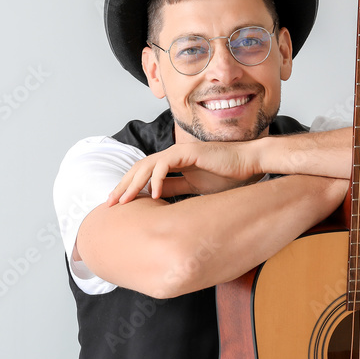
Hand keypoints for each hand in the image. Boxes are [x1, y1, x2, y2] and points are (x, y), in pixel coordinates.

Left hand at [107, 142, 260, 204]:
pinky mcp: (188, 152)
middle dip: (123, 186)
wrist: (249, 165)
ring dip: (133, 183)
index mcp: (172, 166)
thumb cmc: (228, 178)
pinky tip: (154, 194)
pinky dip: (157, 178)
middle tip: (110, 203)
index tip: (118, 206)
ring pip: (146, 165)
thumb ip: (177, 191)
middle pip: (138, 169)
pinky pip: (165, 164)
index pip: (143, 176)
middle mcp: (172, 157)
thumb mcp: (196, 190)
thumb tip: (156, 202)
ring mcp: (179, 153)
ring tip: (125, 200)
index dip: (129, 189)